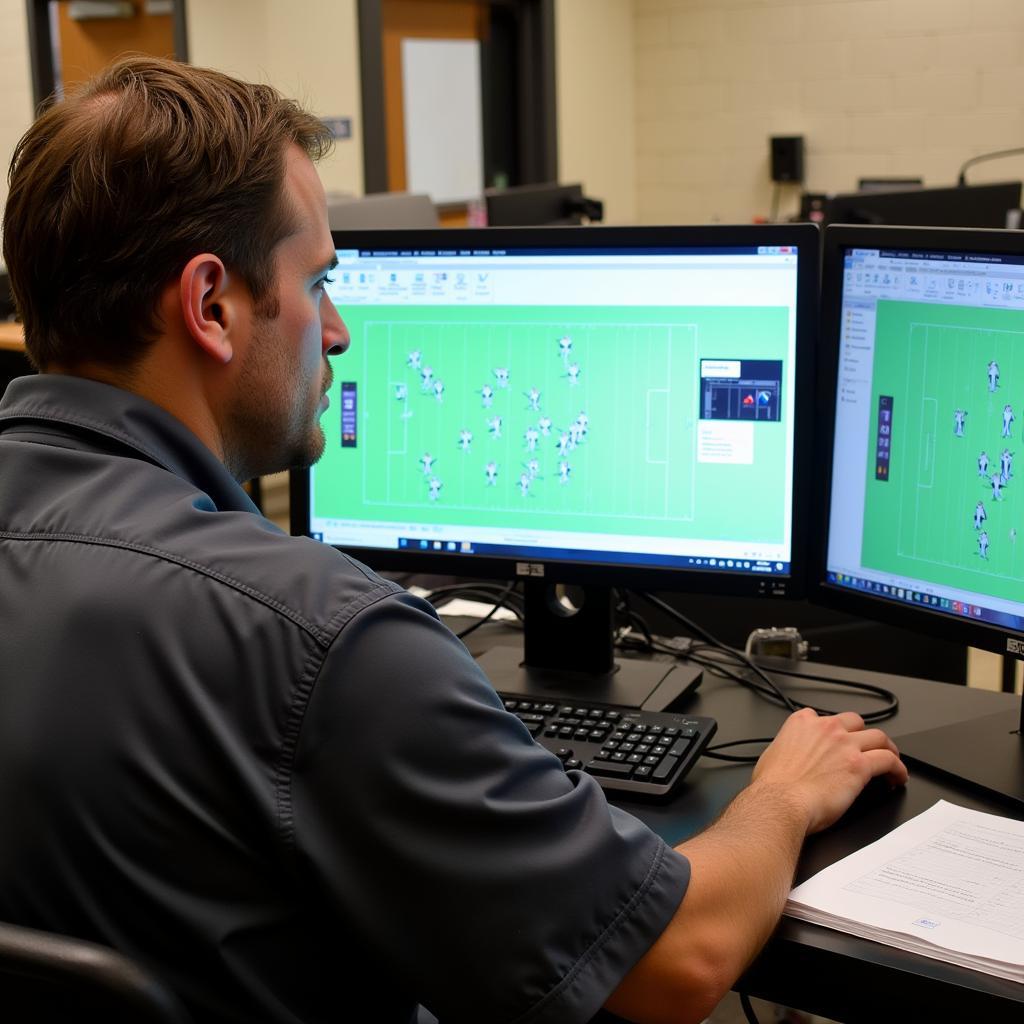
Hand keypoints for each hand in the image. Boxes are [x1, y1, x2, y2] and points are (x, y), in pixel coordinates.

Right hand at [751, 707, 907, 834]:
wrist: (780, 802)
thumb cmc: (773, 787)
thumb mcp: (773, 756)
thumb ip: (789, 749)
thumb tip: (791, 758)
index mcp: (802, 723)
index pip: (826, 718)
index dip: (836, 731)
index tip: (840, 742)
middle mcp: (826, 728)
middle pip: (856, 722)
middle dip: (863, 735)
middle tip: (868, 748)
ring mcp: (845, 744)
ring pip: (879, 737)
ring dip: (887, 748)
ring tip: (891, 760)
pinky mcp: (860, 765)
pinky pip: (888, 760)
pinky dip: (897, 768)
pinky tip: (897, 777)